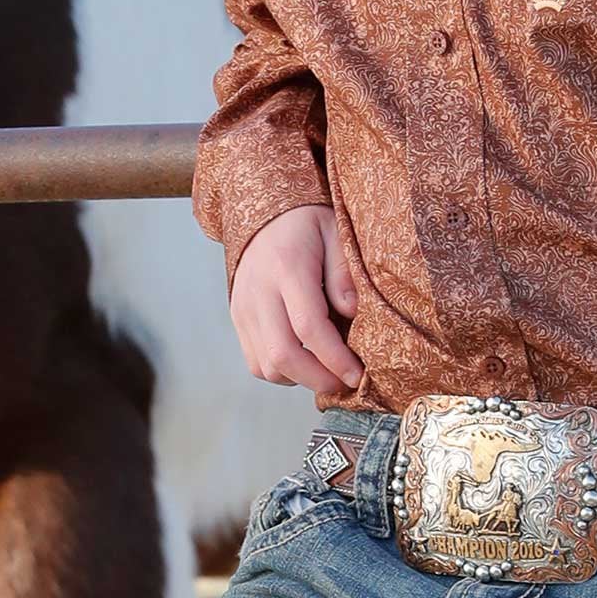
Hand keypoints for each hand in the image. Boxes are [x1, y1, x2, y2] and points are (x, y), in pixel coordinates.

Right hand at [229, 204, 364, 392]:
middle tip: (346, 383)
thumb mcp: (336, 234)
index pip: (308, 326)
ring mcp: (243, 308)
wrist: (264, 214)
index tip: (358, 374)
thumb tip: (352, 313)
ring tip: (328, 371)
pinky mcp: (238, 319)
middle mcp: (259, 291)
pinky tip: (305, 362)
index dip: (334, 358)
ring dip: (301, 379)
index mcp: (286, 267)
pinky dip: (282, 373)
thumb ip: (344, 274)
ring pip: (267, 366)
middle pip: (283, 354)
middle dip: (318, 379)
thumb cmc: (308, 225)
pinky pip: (256, 363)